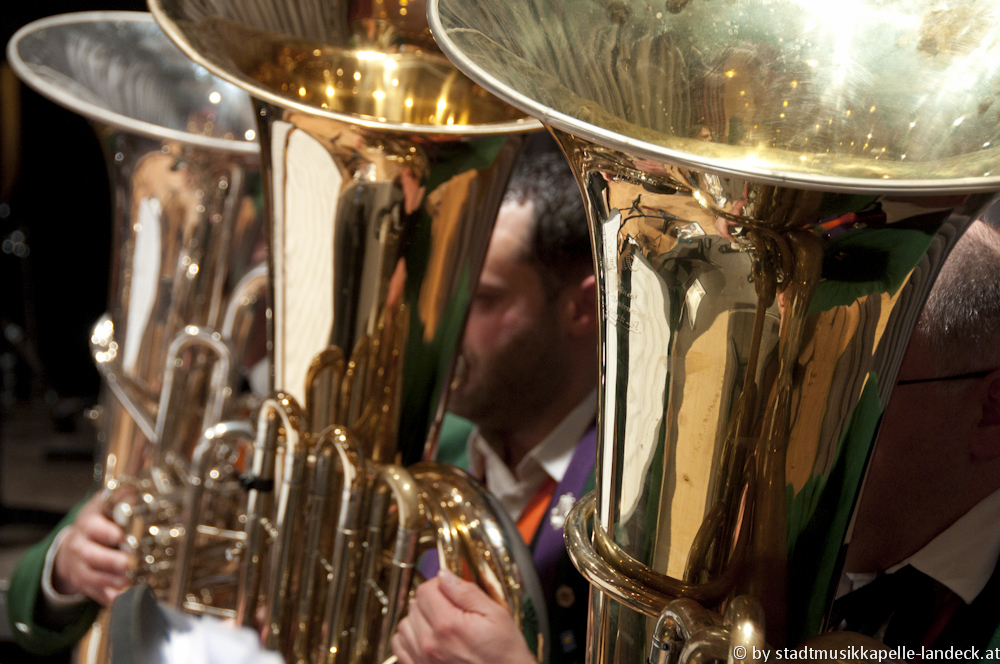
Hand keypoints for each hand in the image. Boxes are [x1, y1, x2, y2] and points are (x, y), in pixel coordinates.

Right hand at [51, 493, 129, 605]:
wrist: (74, 545)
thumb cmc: (100, 522)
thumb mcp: (108, 504)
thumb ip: (123, 496)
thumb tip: (138, 481)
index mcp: (88, 523)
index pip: (92, 526)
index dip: (104, 532)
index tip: (119, 536)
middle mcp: (80, 545)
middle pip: (89, 554)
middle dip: (108, 560)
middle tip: (127, 563)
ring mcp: (79, 566)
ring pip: (89, 576)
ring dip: (108, 580)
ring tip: (126, 581)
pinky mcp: (84, 584)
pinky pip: (92, 593)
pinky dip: (106, 597)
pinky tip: (119, 597)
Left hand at [392, 569, 536, 663]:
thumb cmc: (504, 653)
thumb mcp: (495, 615)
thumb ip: (466, 592)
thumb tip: (445, 576)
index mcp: (448, 625)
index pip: (425, 590)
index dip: (438, 584)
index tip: (449, 589)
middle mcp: (430, 644)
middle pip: (414, 605)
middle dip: (430, 600)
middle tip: (450, 606)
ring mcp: (422, 659)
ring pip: (405, 624)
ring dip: (418, 618)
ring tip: (439, 622)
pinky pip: (399, 647)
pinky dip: (409, 638)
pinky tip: (426, 637)